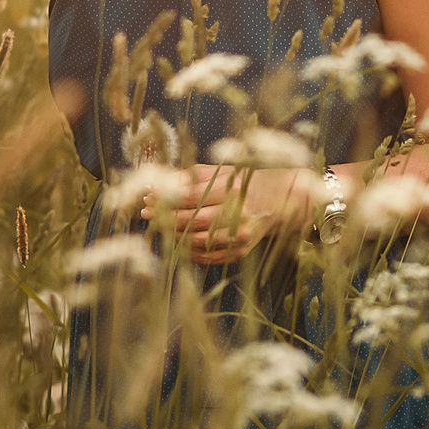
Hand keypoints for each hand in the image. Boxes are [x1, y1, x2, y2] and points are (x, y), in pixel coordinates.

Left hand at [158, 163, 317, 264]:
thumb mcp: (222, 172)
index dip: (166, 197)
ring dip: (173, 236)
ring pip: (197, 241)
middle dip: (166, 218)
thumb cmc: (246, 182)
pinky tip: (177, 242)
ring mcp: (240, 236)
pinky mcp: (240, 251)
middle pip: (192, 220)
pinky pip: (208, 256)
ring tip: (160, 227)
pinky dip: (188, 251)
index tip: (148, 197)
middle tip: (147, 214)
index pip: (190, 196)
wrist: (281, 201)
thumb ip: (191, 176)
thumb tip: (158, 182)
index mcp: (232, 190)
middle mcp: (237, 214)